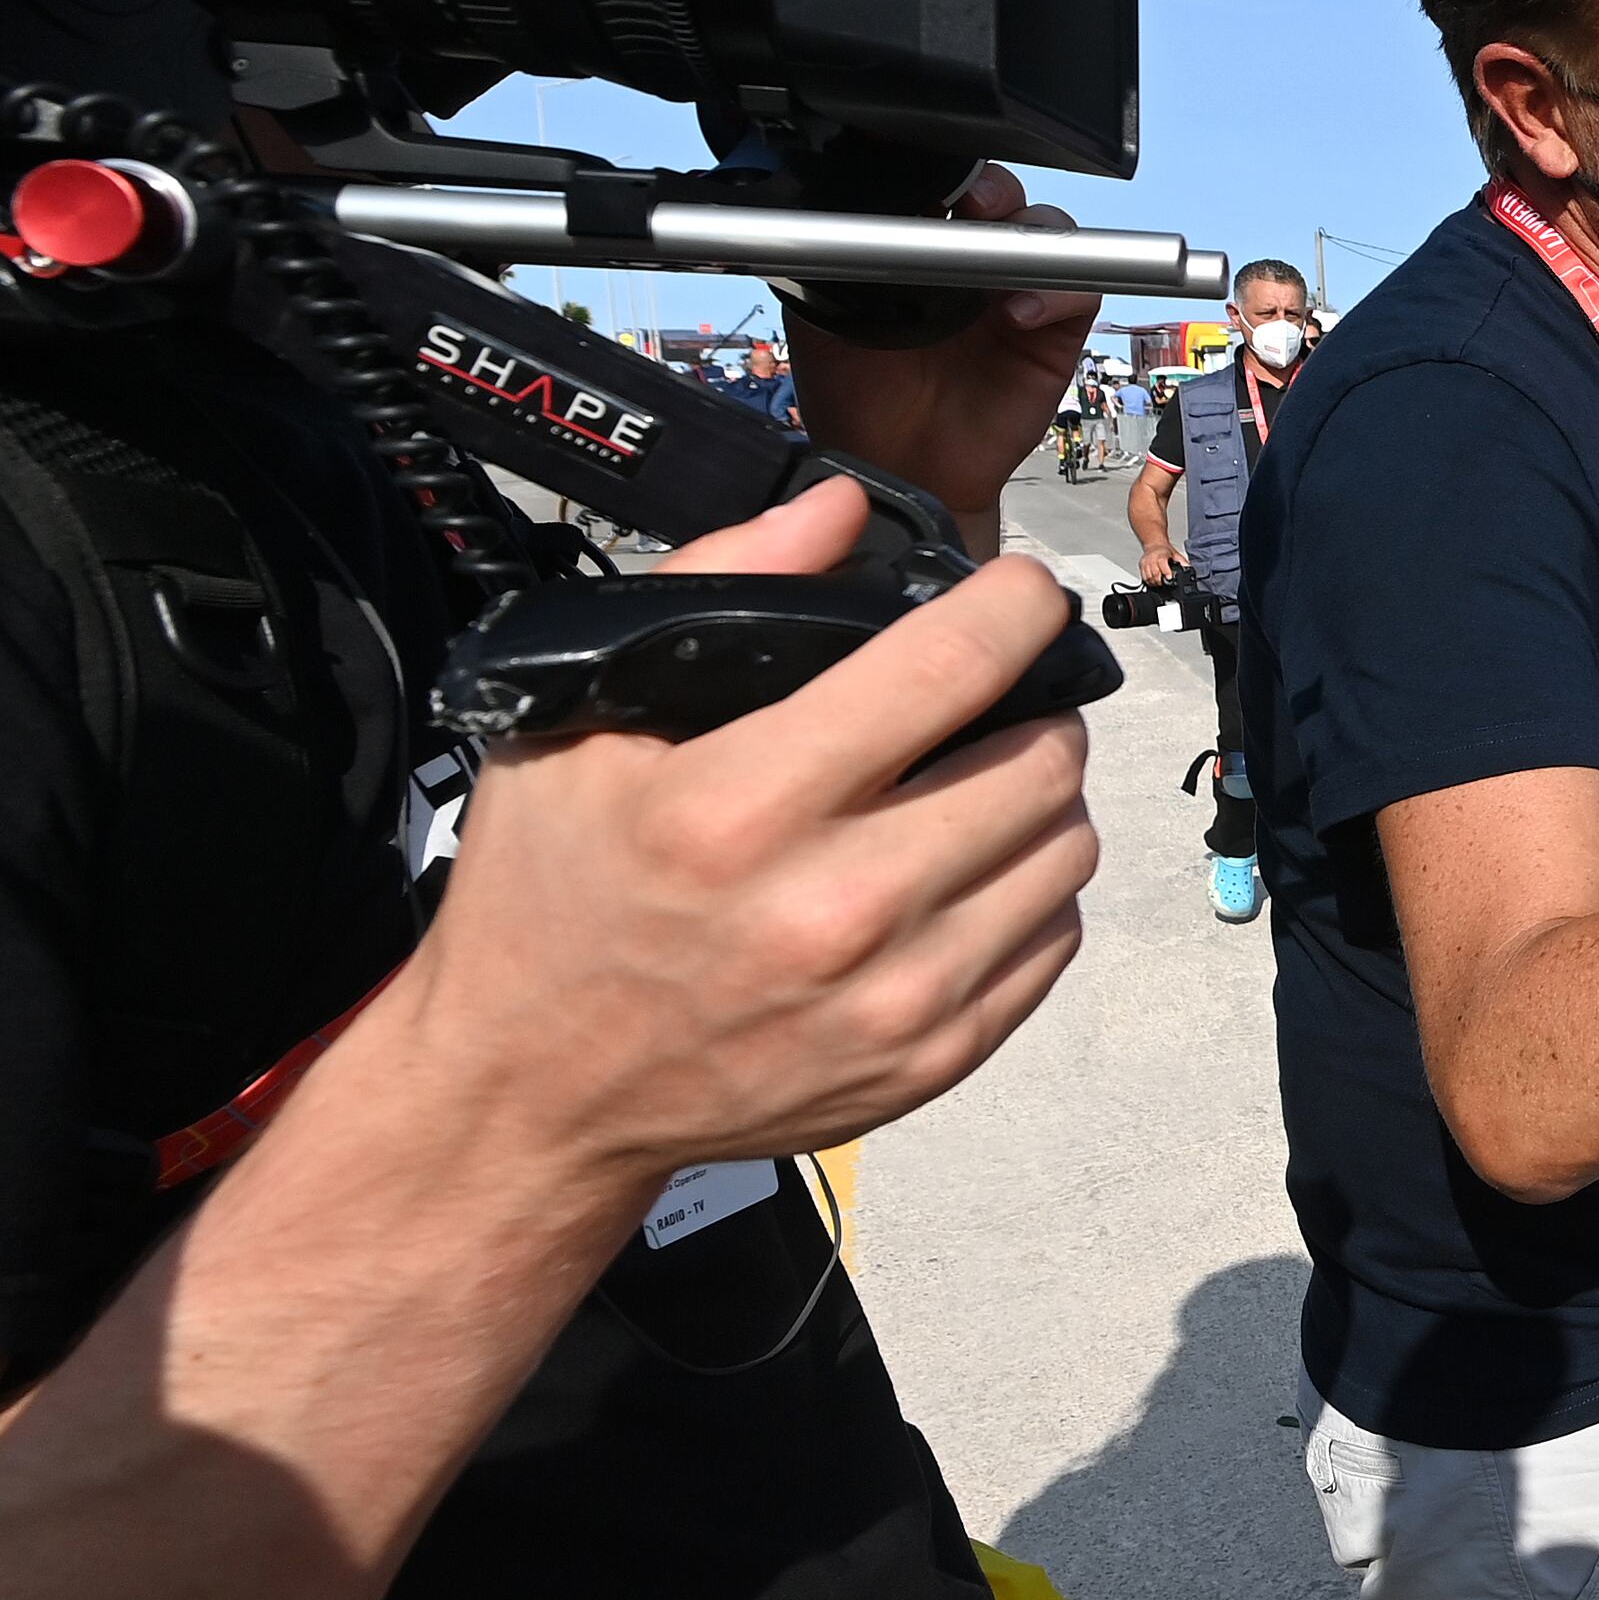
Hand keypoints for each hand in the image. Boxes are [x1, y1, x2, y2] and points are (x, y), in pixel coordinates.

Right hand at [393, 480, 1098, 1206]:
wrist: (531, 1094)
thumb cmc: (550, 897)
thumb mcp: (579, 723)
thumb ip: (715, 586)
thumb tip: (840, 505)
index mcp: (743, 806)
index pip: (951, 667)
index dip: (1013, 604)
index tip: (1018, 590)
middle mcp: (835, 908)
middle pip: (1041, 761)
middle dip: (1033, 704)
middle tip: (989, 698)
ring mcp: (894, 999)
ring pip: (1067, 850)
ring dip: (1041, 798)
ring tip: (976, 781)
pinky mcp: (930, 1062)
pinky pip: (1053, 940)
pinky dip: (1031, 891)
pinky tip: (965, 872)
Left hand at [787, 166, 1097, 552]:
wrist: (899, 466)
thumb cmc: (858, 398)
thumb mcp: (821, 317)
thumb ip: (830, 262)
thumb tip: (831, 214)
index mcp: (916, 249)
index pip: (941, 188)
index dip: (940, 177)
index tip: (923, 181)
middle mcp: (971, 263)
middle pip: (1001, 196)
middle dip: (991, 187)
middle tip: (970, 201)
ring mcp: (1016, 292)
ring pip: (1046, 230)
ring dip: (1029, 229)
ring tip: (1001, 252)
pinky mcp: (1054, 330)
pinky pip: (1078, 291)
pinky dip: (1057, 293)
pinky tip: (1017, 315)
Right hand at [1138, 544, 1181, 586]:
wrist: (1154, 544)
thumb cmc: (1165, 550)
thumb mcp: (1176, 554)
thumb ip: (1183, 562)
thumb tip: (1190, 569)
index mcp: (1161, 555)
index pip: (1162, 563)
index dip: (1166, 571)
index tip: (1169, 577)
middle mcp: (1152, 558)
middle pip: (1154, 573)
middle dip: (1160, 581)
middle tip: (1164, 583)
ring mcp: (1146, 562)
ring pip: (1148, 576)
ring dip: (1154, 582)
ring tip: (1159, 584)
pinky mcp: (1141, 565)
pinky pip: (1143, 576)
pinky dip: (1148, 581)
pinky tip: (1153, 582)